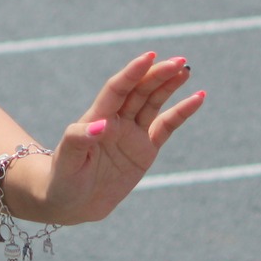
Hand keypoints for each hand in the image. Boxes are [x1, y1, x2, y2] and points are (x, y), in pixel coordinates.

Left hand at [40, 53, 203, 222]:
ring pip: (153, 103)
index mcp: (96, 118)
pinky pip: (166, 127)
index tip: (148, 57)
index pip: (117, 89)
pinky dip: (181, 113)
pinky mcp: (145, 150)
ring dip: (169, 86)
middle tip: (179, 61)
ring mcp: (132, 134)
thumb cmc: (63, 178)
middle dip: (157, 75)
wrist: (72, 203)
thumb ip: (80, 139)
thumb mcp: (67, 159)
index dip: (132, 73)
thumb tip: (102, 125)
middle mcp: (116, 121)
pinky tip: (197, 98)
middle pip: (139, 91)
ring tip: (186, 70)